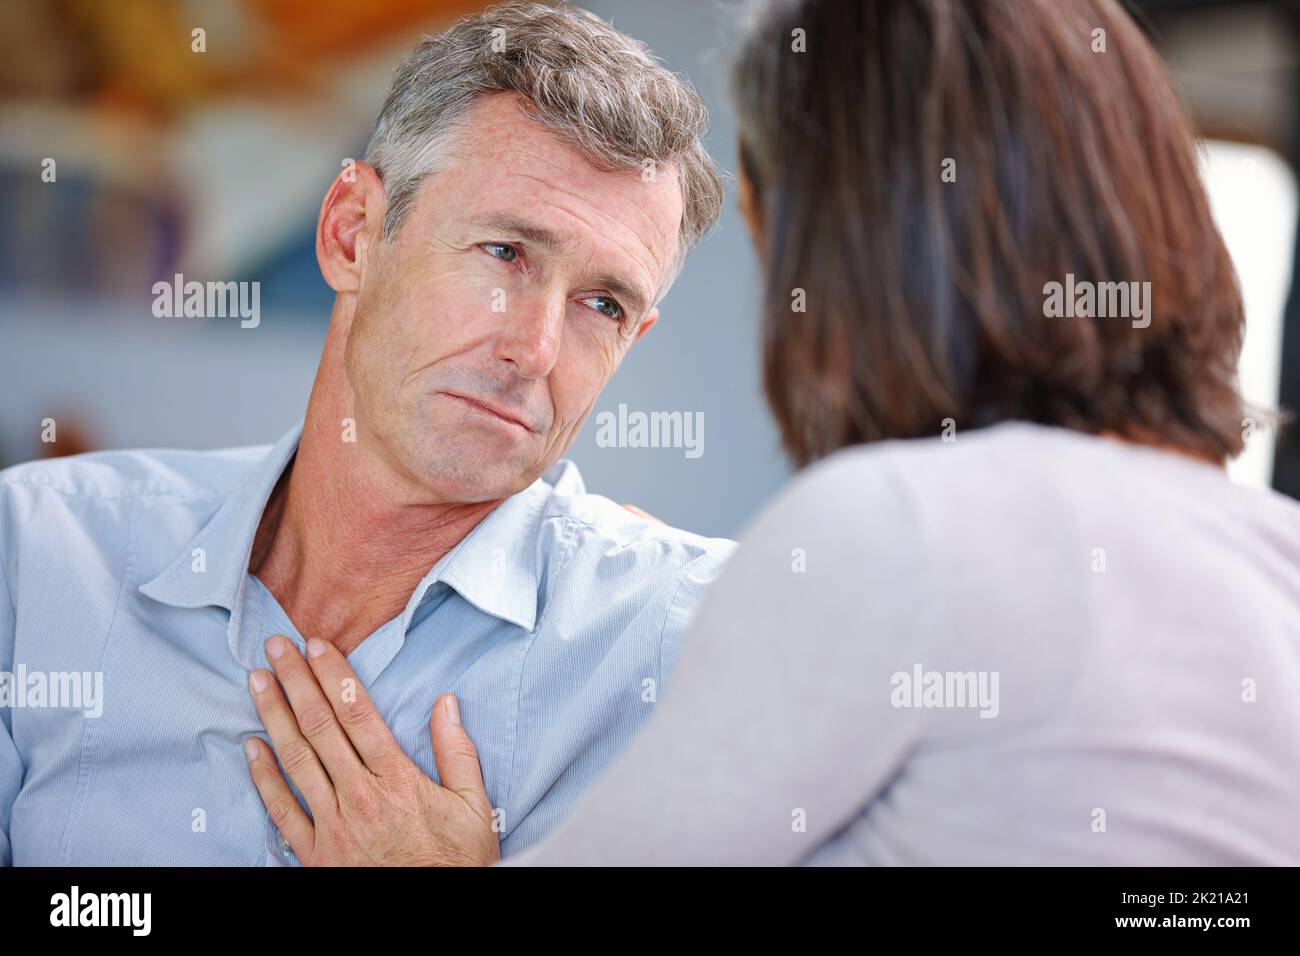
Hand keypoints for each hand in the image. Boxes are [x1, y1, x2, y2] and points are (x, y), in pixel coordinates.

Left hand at [244, 634, 499, 866]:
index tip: (316, 645)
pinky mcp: (314, 855)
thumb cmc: (455, 863)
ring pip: (296, 759)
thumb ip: (459, 752)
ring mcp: (333, 826)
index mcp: (397, 779)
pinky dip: (263, 777)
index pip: (357, 713)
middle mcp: (360, 796)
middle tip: (275, 646)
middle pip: (320, 726)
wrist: (432, 916)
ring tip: (257, 681)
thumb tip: (446, 703)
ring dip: (273, 715)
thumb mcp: (474, 806)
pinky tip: (252, 747)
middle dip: (295, 681)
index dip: (333, 674)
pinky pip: (282, 810)